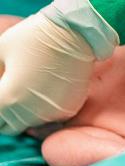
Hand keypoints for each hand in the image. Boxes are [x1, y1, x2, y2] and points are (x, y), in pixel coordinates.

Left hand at [0, 13, 94, 134]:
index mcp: (9, 99)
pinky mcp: (69, 108)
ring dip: (28, 114)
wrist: (73, 35)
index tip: (3, 93)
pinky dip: (46, 110)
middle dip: (8, 116)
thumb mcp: (0, 51)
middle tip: (12, 96)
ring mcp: (53, 112)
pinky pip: (52, 117)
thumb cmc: (34, 38)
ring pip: (33, 124)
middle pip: (12, 127)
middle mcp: (31, 112)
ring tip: (31, 91)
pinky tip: (48, 92)